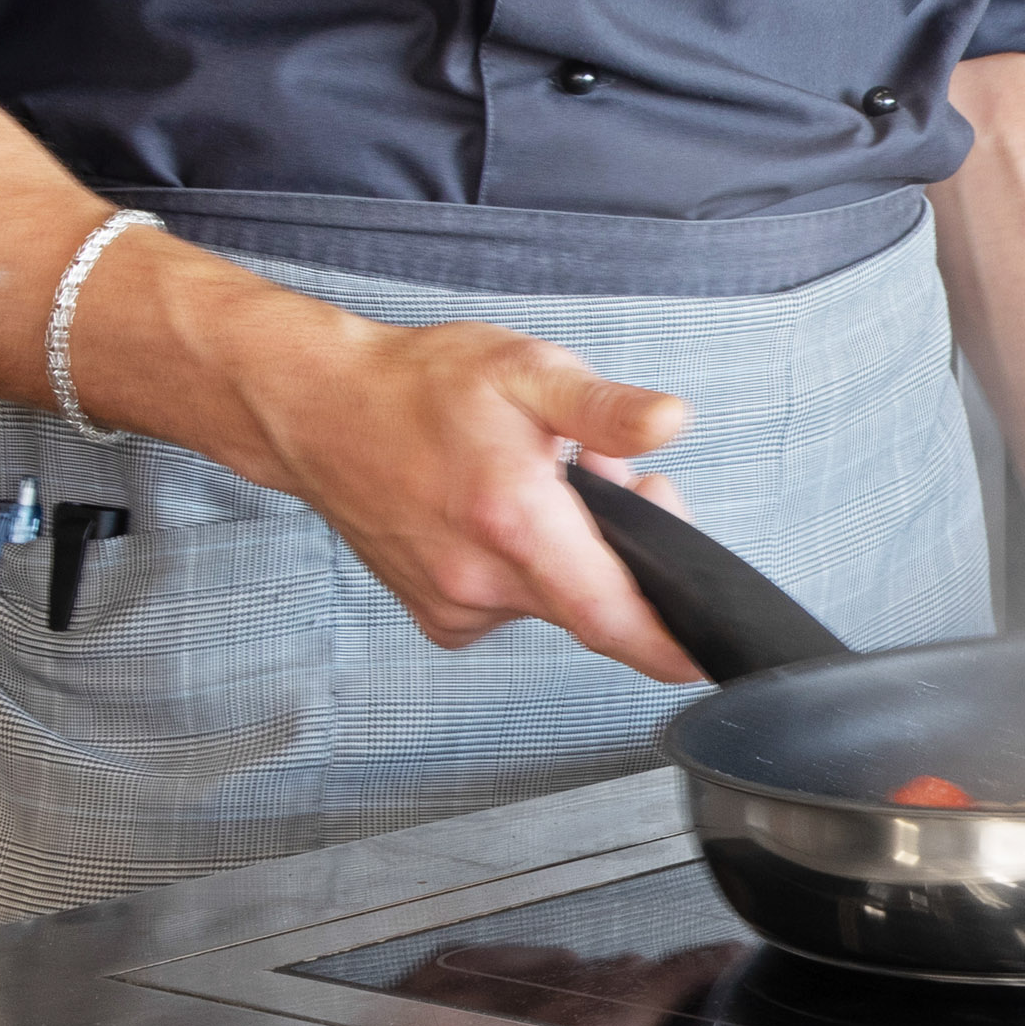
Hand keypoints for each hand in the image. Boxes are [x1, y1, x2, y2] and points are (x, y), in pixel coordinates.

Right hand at [236, 315, 707, 682]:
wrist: (316, 410)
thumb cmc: (418, 387)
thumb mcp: (526, 372)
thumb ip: (604, 408)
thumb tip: (670, 422)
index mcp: (514, 522)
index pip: (610, 617)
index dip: (670, 646)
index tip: (708, 653)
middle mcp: (482, 579)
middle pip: (598, 606)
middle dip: (630, 555)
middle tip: (617, 479)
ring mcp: (456, 605)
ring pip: (557, 602)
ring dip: (577, 556)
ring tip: (549, 486)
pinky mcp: (440, 616)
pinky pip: (517, 606)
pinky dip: (533, 570)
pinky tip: (510, 519)